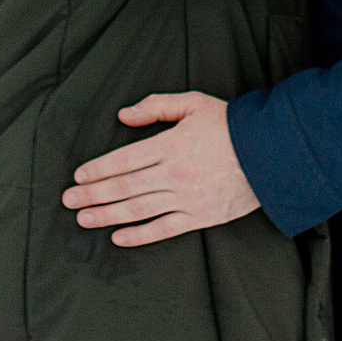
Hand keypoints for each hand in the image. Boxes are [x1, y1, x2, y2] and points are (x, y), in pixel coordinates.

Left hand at [62, 92, 258, 246]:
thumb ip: (156, 106)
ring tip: (83, 219)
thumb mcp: (193, 103)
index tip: (79, 176)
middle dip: (92, 195)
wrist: (273, 153)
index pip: (123, 160)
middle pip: (123, 187)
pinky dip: (139, 235)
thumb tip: (124, 116)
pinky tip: (118, 237)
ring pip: (138, 210)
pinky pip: (164, 229)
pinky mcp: (200, 216)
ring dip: (107, 215)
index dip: (97, 169)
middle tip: (68, 200)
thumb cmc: (231, 125)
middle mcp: (174, 174)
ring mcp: (187, 198)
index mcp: (170, 145)